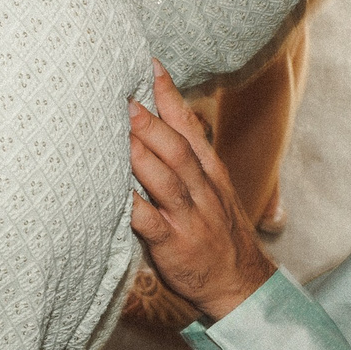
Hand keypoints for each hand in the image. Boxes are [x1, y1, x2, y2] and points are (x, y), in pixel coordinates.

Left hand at [128, 63, 272, 318]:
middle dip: (150, 123)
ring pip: (166, 180)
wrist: (240, 284)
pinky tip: (110, 192)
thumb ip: (185, 157)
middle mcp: (202, 190)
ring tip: (115, 133)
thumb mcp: (210, 189)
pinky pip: (149, 222)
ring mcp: (189, 217)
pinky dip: (130, 205)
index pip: (191, 128)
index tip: (149, 65)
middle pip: (177, 150)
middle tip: (123, 97)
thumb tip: (155, 120)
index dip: (170, 96)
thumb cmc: (214, 231)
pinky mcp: (174, 244)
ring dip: (139, 156)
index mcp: (210, 173)